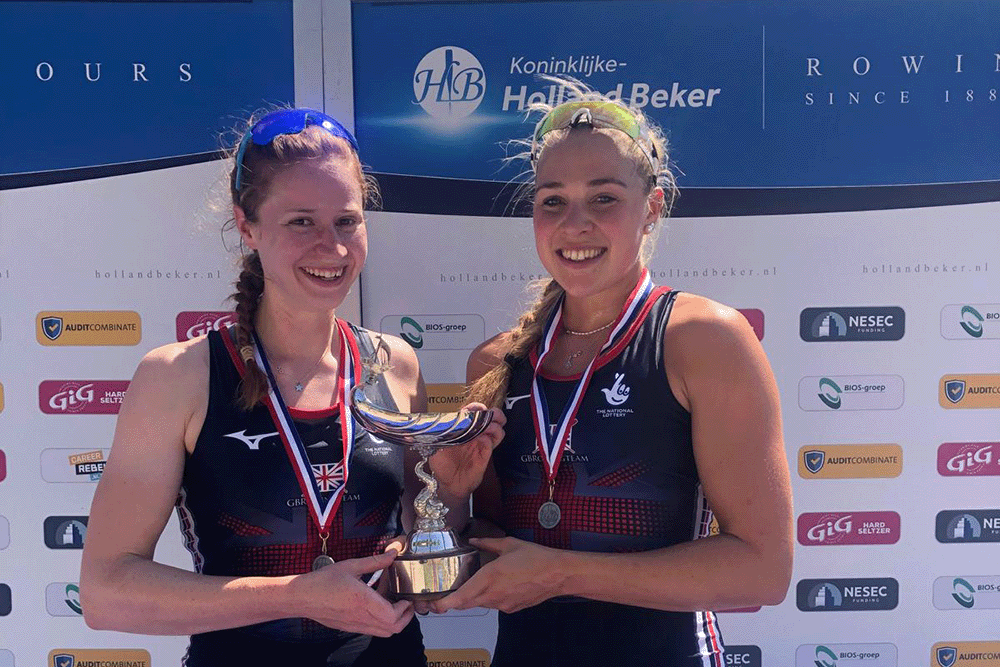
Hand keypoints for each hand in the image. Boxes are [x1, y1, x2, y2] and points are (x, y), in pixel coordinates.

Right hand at [291, 550, 412, 636]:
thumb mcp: (351, 566)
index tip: (406, 598)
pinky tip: (376, 606)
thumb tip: (391, 554)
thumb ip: (374, 561)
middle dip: (405, 618)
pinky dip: (380, 622)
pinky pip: (371, 630)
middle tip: (406, 604)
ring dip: (394, 621)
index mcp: (362, 601)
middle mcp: (360, 616)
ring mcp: (355, 624)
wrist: (302, 597)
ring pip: (383, 633)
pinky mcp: (349, 627)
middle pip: (392, 629)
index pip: (392, 616)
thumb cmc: (322, 582)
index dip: (404, 610)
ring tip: (392, 604)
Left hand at [429, 405, 505, 501]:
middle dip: (494, 414)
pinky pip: (492, 444)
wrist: (448, 484)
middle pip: (491, 418)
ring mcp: (481, 444)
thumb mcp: (436, 448)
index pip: (473, 412)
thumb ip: (441, 437)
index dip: (477, 408)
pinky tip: (485, 441)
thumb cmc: (442, 464)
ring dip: (495, 426)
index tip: (478, 409)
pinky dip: (490, 440)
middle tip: (491, 415)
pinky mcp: (486, 455)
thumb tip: (447, 426)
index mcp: (463, 428)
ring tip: (489, 428)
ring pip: (497, 429)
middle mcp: (475, 433)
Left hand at [431, 537, 565, 613]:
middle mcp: (493, 594)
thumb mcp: (509, 544)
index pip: (461, 598)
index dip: (444, 604)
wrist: (558, 574)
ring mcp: (503, 604)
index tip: (433, 603)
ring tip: (475, 583)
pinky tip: (499, 585)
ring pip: (480, 604)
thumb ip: (487, 543)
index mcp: (490, 577)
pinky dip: (490, 597)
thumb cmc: (536, 558)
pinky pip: (494, 604)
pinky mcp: (511, 608)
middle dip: (454, 601)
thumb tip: (473, 540)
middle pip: (466, 604)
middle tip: (444, 593)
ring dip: (474, 596)